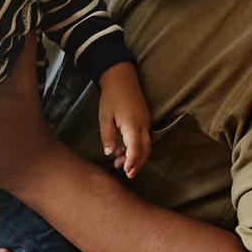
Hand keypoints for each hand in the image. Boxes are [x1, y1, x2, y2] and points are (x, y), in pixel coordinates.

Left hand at [95, 62, 151, 177]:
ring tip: (120, 164)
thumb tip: (110, 153)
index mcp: (132, 124)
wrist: (121, 77)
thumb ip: (107, 136)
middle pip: (146, 150)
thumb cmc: (111, 96)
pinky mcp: (145, 120)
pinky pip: (144, 138)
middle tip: (128, 174)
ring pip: (146, 145)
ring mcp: (146, 122)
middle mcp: (143, 124)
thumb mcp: (105, 116)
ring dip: (136, 157)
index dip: (132, 161)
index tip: (126, 171)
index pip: (136, 148)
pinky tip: (123, 151)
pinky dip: (136, 148)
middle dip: (137, 164)